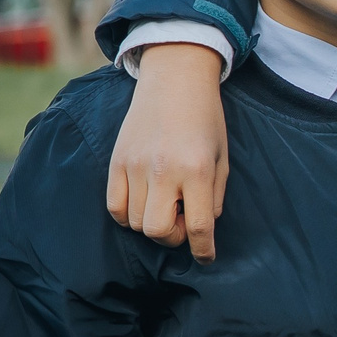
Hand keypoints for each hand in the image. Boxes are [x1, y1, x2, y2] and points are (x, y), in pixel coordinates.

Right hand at [108, 44, 229, 261]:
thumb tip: (202, 228)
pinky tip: (143, 202)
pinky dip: (128, 215)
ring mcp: (135, 166)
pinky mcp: (116, 161)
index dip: (203, 250)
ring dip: (152, 223)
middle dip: (173, 237)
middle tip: (181, 219)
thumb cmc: (206, 119)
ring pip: (136, 222)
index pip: (198, 226)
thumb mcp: (222, 157)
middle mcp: (163, 171)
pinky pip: (115, 207)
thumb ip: (215, 196)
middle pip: (158, 232)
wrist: (175, 79)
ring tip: (165, 203)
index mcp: (196, 170)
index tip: (206, 256)